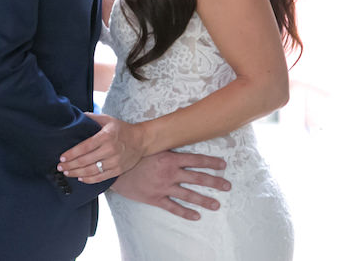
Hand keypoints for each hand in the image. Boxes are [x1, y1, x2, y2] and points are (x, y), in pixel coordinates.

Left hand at [58, 113, 145, 182]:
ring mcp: (114, 162)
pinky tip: (80, 178)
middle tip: (60, 167)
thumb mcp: (107, 119)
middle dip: (70, 165)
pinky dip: (88, 179)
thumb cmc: (121, 129)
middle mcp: (110, 150)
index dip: (72, 153)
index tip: (62, 157)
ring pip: (91, 171)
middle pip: (85, 161)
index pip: (85, 147)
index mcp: (106, 136)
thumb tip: (76, 116)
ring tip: (67, 172)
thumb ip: (91, 118)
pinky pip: (100, 177)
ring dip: (76, 173)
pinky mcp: (118, 170)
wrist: (141, 140)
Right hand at [110, 150, 230, 220]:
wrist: (115, 170)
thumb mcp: (152, 146)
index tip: (223, 165)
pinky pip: (173, 208)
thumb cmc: (134, 156)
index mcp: (170, 158)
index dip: (211, 163)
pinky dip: (185, 213)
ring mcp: (163, 187)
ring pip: (188, 195)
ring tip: (217, 204)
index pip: (196, 160)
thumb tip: (181, 127)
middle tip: (227, 186)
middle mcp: (170, 173)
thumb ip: (167, 143)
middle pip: (197, 178)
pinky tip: (196, 216)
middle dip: (214, 182)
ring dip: (204, 200)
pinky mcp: (155, 199)